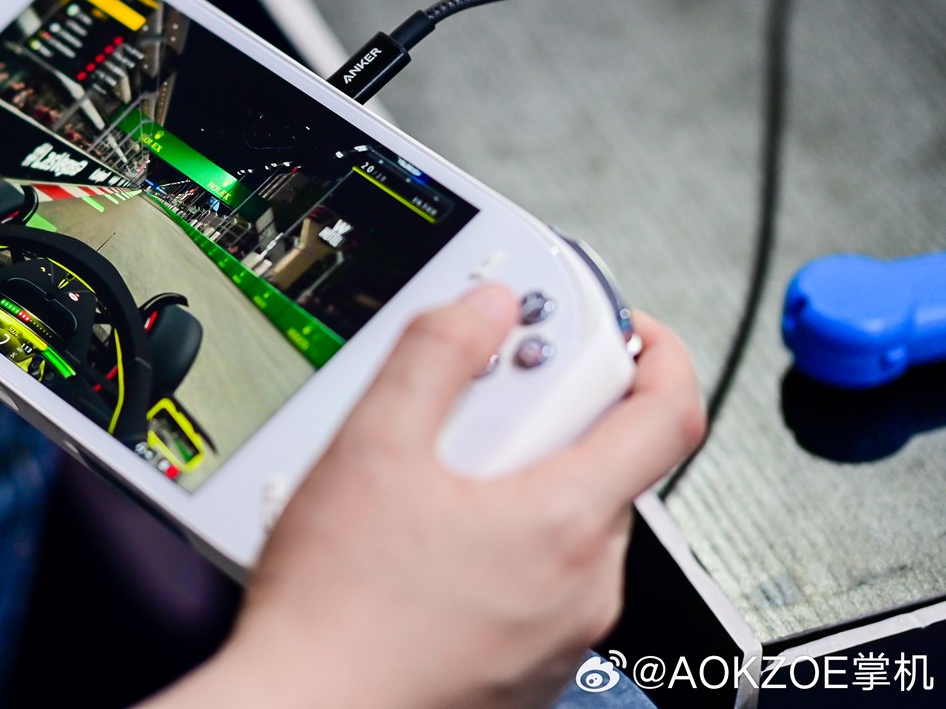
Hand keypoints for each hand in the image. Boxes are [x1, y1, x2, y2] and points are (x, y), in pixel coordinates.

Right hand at [147, 285, 703, 708]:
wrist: (306, 708)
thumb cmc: (337, 609)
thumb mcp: (371, 447)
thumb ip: (434, 357)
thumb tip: (483, 308)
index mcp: (565, 523)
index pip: (670, 416)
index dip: (655, 351)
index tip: (623, 329)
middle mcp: (584, 586)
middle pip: (604, 467)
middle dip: (546, 419)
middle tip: (472, 404)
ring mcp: (560, 634)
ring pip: (566, 526)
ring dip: (517, 486)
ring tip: (428, 484)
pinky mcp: (529, 668)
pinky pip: (539, 582)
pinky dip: (502, 547)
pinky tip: (426, 548)